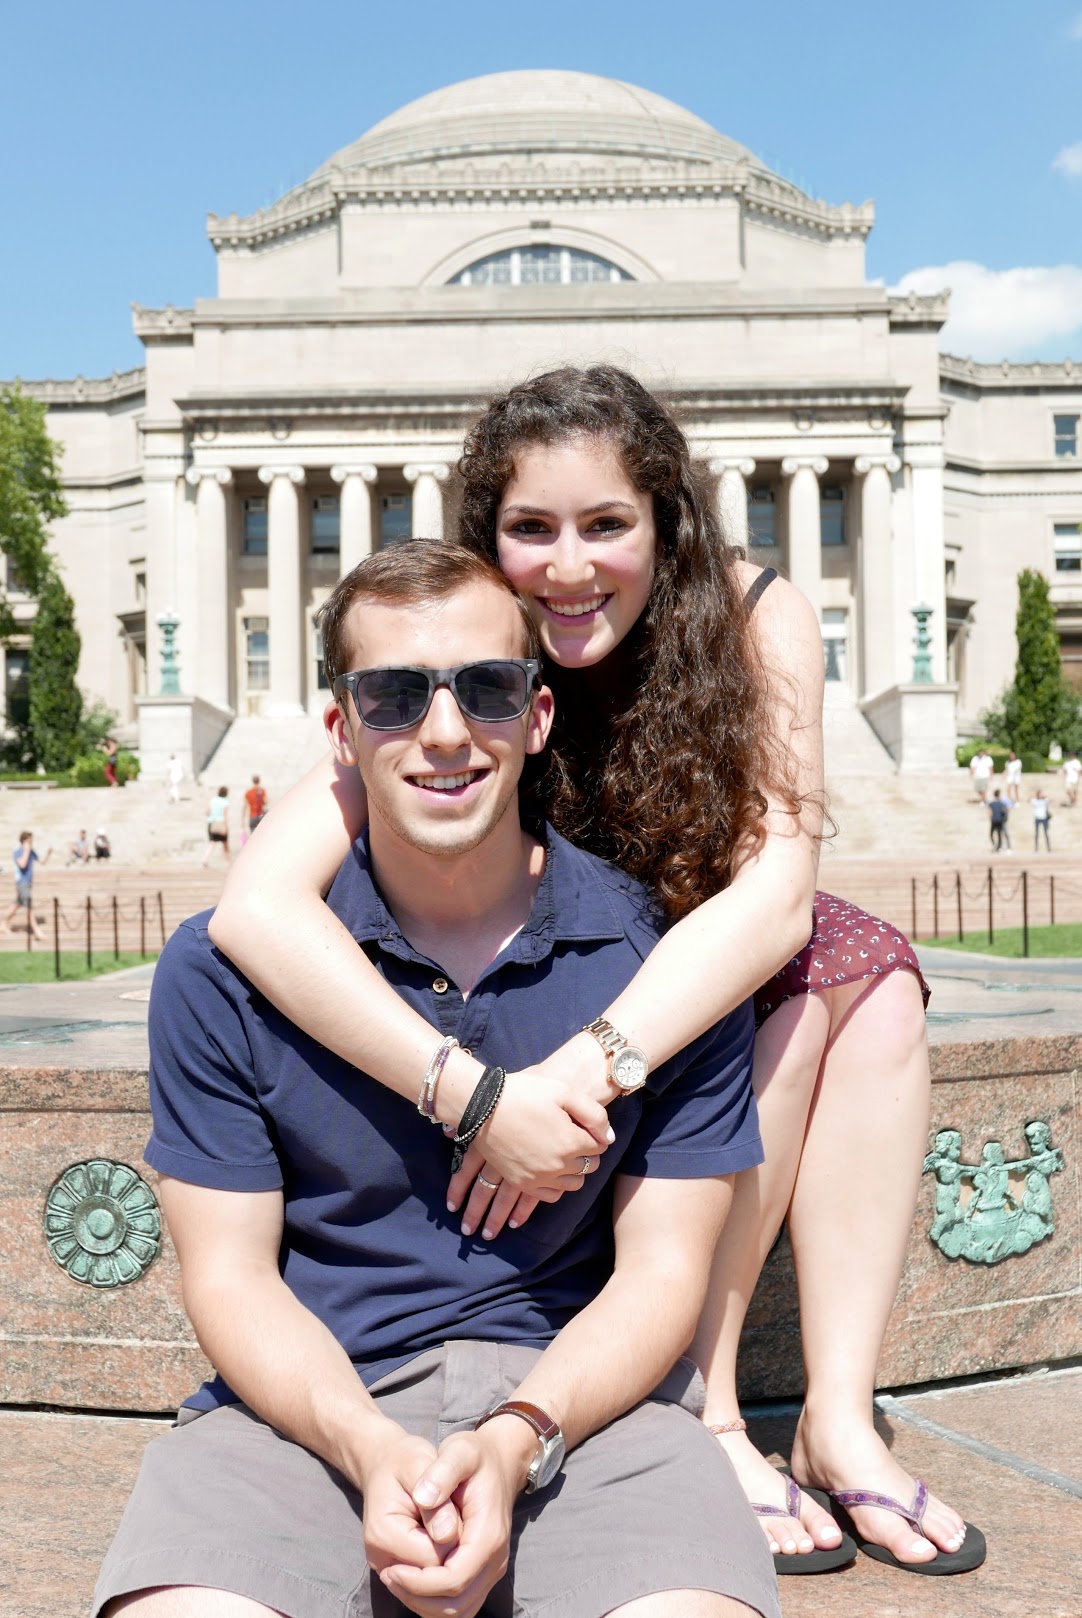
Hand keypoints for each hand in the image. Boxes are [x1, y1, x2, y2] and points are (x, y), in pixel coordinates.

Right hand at [354, 1421, 462, 1580]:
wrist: (385, 1464)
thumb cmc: (406, 1460)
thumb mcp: (420, 1463)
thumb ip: (436, 1496)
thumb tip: (447, 1534)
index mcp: (383, 1534)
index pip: (436, 1556)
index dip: (457, 1534)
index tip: (455, 1504)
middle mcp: (381, 1561)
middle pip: (437, 1575)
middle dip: (455, 1548)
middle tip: (452, 1513)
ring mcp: (387, 1572)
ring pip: (436, 1587)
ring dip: (450, 1559)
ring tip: (445, 1524)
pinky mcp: (397, 1577)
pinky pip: (430, 1589)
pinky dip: (444, 1568)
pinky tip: (443, 1538)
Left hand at [380, 1423, 532, 1617]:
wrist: (499, 1461)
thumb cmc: (475, 1455)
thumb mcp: (459, 1450)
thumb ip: (441, 1472)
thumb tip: (423, 1498)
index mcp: (488, 1535)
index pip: (453, 1579)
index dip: (419, 1582)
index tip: (390, 1568)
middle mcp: (495, 1560)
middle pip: (456, 1603)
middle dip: (417, 1596)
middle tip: (387, 1575)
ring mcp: (492, 1569)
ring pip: (458, 1611)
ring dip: (424, 1603)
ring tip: (396, 1579)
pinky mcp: (484, 1573)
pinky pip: (461, 1605)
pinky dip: (434, 1602)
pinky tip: (412, 1580)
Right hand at [446, 1055, 612, 1235]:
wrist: (484, 1106)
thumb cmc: (525, 1093)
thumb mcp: (564, 1093)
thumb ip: (594, 1115)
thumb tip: (609, 1138)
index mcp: (571, 1142)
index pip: (600, 1147)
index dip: (595, 1135)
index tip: (584, 1126)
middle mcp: (558, 1165)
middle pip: (589, 1166)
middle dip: (587, 1153)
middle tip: (576, 1137)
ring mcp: (539, 1177)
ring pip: (573, 1184)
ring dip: (575, 1171)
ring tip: (564, 1154)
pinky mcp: (523, 1183)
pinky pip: (551, 1195)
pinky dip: (557, 1186)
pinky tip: (552, 1172)